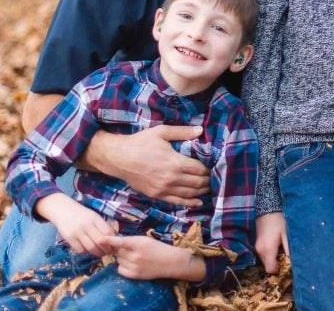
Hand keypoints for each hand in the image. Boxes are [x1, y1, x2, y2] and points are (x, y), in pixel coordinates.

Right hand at [36, 193, 113, 255]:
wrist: (62, 209)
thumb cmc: (81, 214)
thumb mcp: (93, 216)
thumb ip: (101, 226)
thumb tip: (112, 239)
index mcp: (94, 218)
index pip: (107, 232)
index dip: (112, 241)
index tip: (114, 246)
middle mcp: (86, 224)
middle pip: (99, 242)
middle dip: (106, 250)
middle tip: (108, 253)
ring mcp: (77, 231)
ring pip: (90, 247)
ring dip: (97, 253)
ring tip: (100, 254)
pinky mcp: (68, 238)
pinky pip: (80, 249)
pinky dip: (85, 252)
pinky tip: (87, 250)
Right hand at [92, 125, 210, 205]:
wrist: (118, 158)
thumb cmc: (140, 143)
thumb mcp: (161, 132)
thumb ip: (182, 132)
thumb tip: (200, 130)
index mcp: (175, 162)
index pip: (199, 169)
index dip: (209, 169)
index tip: (214, 166)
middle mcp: (171, 178)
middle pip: (197, 183)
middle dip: (208, 181)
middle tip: (214, 177)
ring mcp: (163, 189)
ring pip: (189, 193)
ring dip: (202, 191)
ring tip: (209, 188)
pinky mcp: (156, 195)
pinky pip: (176, 202)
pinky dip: (189, 203)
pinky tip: (198, 202)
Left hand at [103, 235, 204, 281]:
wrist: (170, 262)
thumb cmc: (157, 248)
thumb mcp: (145, 240)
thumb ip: (131, 240)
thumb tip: (115, 242)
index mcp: (139, 244)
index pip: (120, 242)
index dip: (109, 240)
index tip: (100, 239)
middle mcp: (135, 256)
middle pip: (117, 252)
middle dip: (120, 250)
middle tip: (129, 249)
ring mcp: (134, 266)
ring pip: (118, 260)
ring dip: (122, 258)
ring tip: (134, 257)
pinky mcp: (134, 275)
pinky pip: (120, 269)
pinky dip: (123, 266)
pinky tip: (131, 264)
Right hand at [255, 212, 288, 273]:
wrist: (267, 210)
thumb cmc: (278, 222)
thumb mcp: (286, 235)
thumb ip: (289, 250)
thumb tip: (293, 263)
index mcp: (268, 249)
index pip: (271, 270)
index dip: (279, 270)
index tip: (286, 265)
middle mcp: (260, 251)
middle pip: (267, 267)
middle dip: (276, 265)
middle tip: (285, 257)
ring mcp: (257, 248)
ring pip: (265, 262)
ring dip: (272, 260)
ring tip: (281, 251)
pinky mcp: (256, 245)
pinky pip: (263, 256)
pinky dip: (269, 255)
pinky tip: (275, 247)